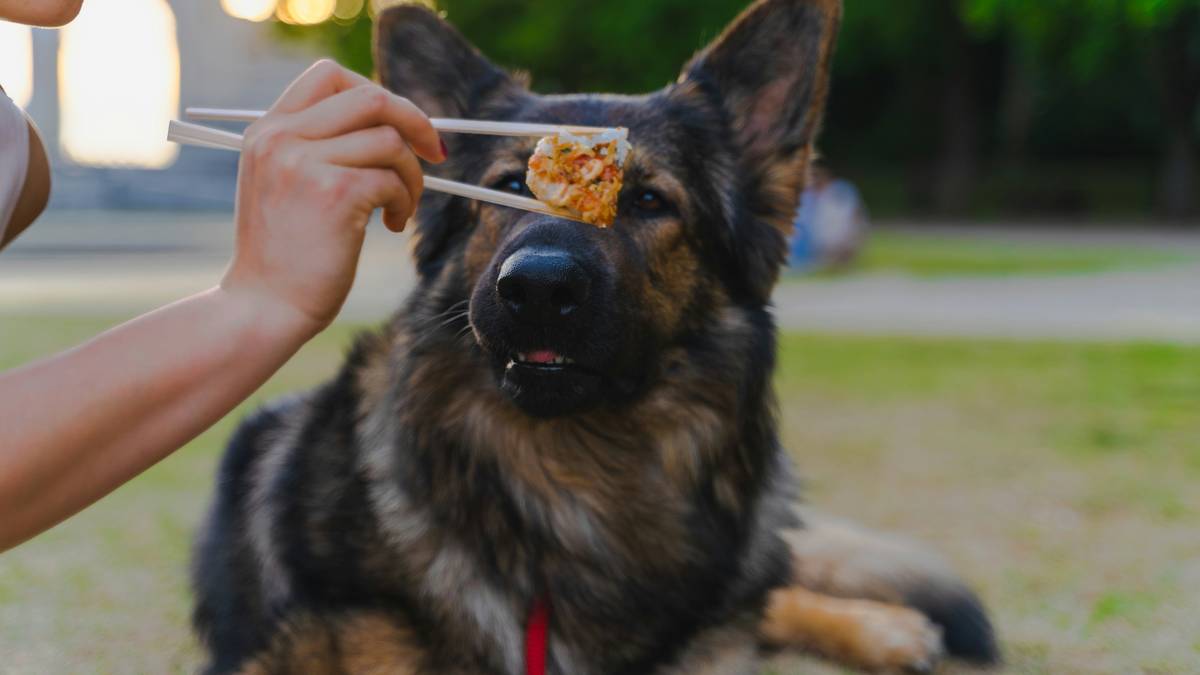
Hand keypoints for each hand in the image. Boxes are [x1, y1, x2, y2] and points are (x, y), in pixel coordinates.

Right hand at [221, 59, 445, 334]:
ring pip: (389, 141)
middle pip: (370, 97)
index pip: (329, 76)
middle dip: (414, 122)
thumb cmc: (286, 256)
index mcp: (266, 130)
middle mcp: (280, 137)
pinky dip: (406, 201)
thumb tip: (395, 123)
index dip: (379, 95)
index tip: (401, 126)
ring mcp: (304, 162)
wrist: (264, 307)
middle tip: (434, 153)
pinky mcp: (334, 192)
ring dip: (411, 176)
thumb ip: (319, 148)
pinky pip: (392, 179)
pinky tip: (393, 225)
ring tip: (400, 208)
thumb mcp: (286, 186)